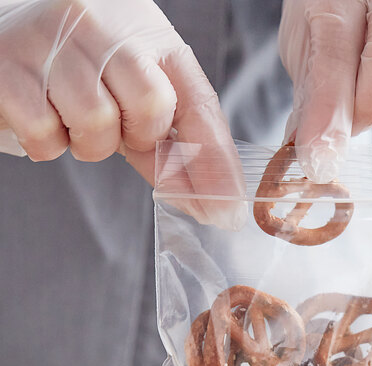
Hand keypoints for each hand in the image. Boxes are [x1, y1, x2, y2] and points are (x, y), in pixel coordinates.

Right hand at [0, 0, 244, 228]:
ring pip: (96, 122)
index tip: (226, 209)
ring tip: (74, 119)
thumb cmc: (82, 72)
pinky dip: (47, 142)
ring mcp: (53, 39)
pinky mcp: (8, 64)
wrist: (7, 33)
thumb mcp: (134, 96)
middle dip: (138, 138)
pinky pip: (44, 131)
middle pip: (150, 107)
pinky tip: (45, 118)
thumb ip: (169, 145)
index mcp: (149, 35)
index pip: (199, 103)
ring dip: (90, 143)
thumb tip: (208, 204)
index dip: (215, 162)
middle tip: (116, 129)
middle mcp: (104, 26)